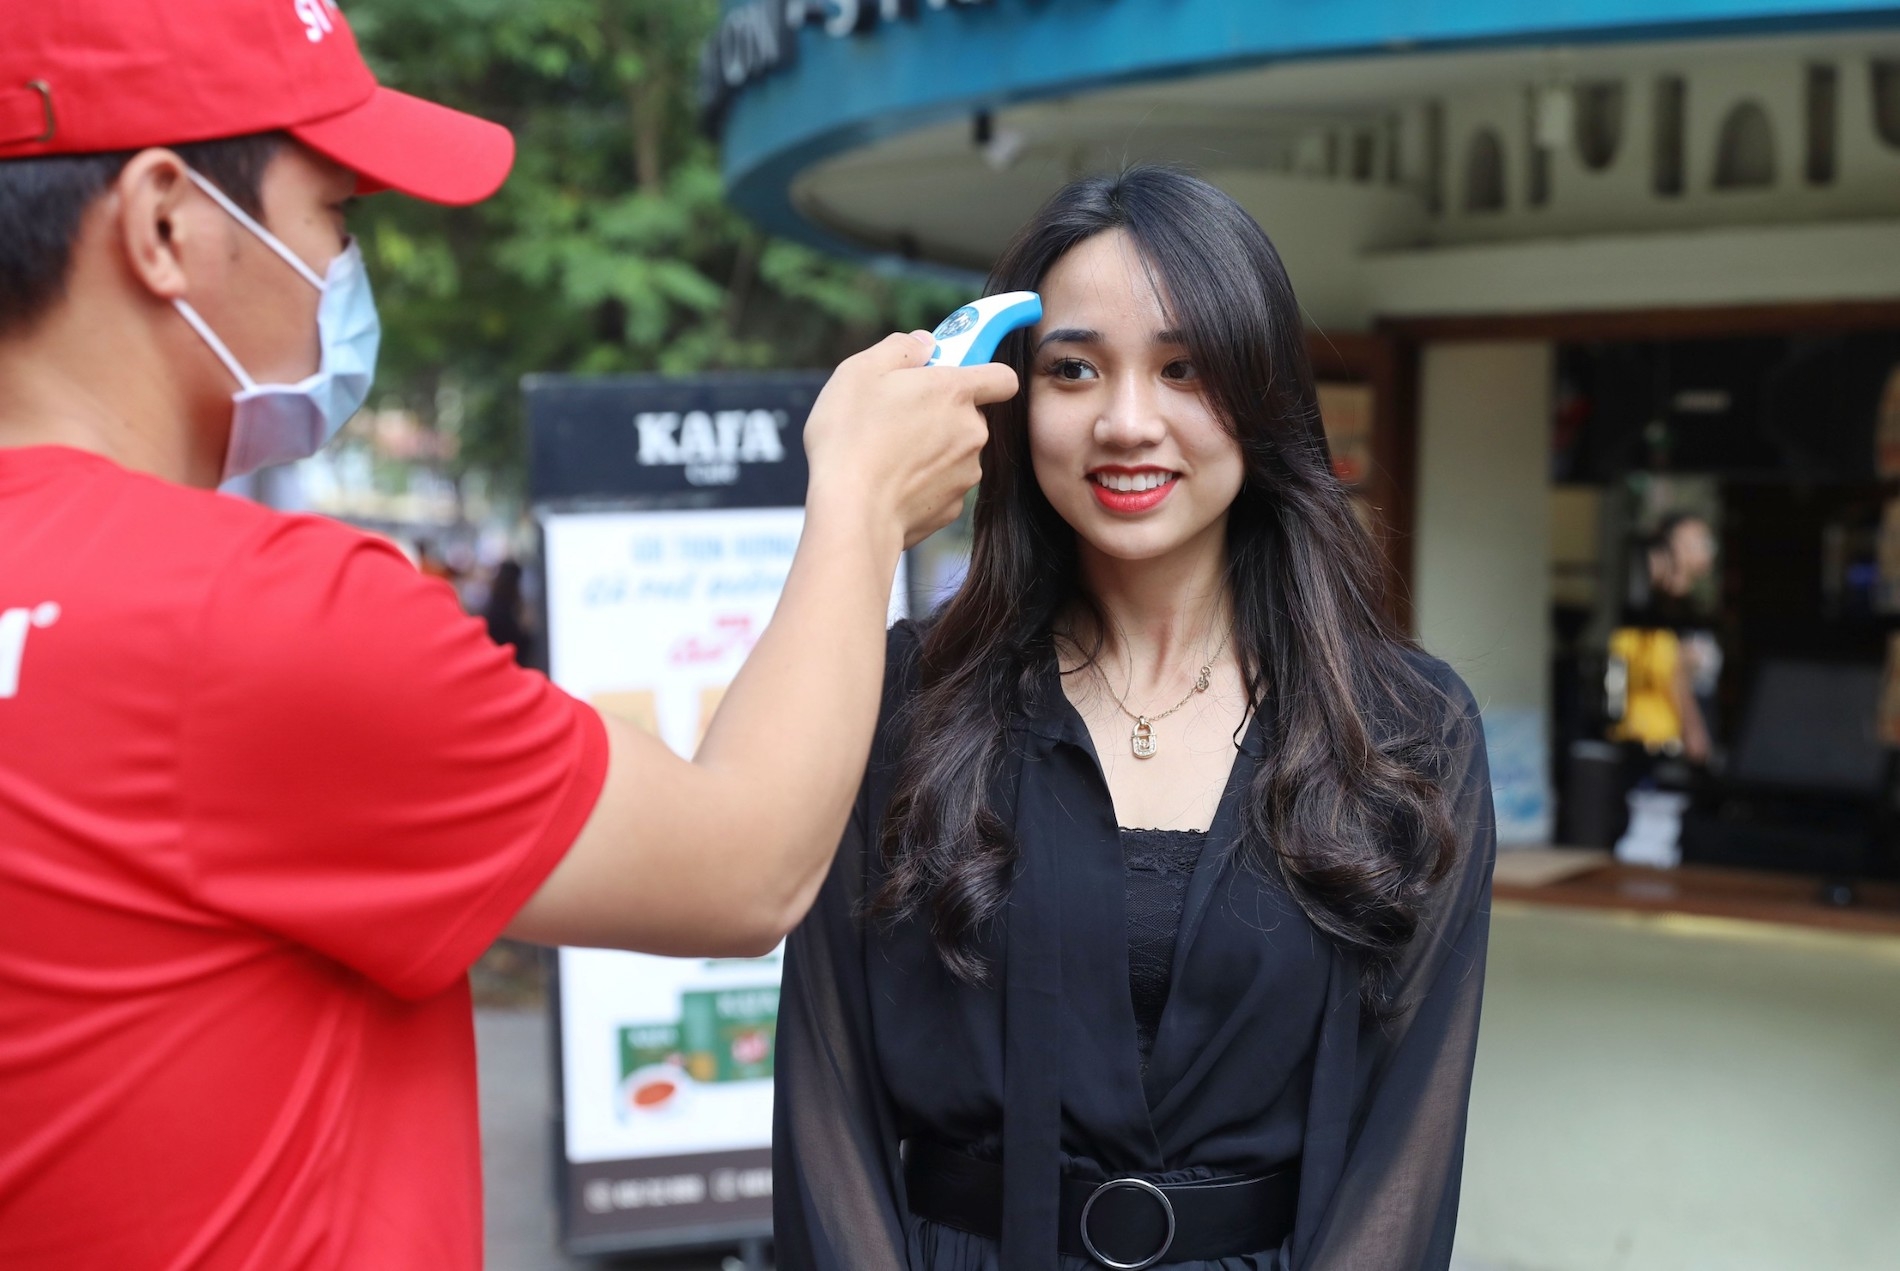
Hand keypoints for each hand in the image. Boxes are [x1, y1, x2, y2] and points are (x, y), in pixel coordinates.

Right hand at [803, 331, 1019, 548]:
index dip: (984, 374)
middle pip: (971, 416)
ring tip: (888, 454)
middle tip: (900, 416)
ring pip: (957, 453)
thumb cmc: (851, 437)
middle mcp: (972, 432)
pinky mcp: (951, 508)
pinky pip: (942, 485)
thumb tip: (925, 344)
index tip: (955, 376)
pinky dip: (922, 483)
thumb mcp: (861, 371)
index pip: (1003, 377)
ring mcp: (965, 474)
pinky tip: (890, 484)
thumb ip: (901, 348)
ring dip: (932, 449)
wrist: (850, 512)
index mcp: (955, 392)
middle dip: (943, 413)